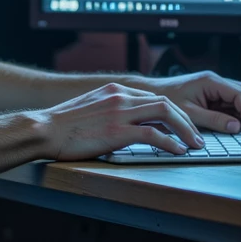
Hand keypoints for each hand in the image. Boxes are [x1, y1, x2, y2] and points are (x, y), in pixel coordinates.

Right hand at [39, 82, 204, 161]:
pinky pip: (153, 134)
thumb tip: (126, 125)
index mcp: (115, 90)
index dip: (173, 113)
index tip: (183, 126)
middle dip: (186, 120)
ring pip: (165, 114)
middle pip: (165, 103)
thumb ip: (110, 111)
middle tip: (196, 136)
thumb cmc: (63, 125)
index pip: (154, 97)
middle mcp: (121, 96)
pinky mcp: (117, 130)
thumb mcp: (91, 109)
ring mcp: (120, 112)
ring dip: (185, 130)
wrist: (44, 129)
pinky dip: (170, 143)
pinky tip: (178, 151)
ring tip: (194, 144)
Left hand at [153, 70, 240, 133]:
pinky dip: (240, 113)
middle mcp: (216, 82)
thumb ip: (214, 120)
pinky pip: (231, 103)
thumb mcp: (190, 113)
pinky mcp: (212, 96)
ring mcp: (215, 88)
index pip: (239, 93)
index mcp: (211, 81)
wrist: (152, 94)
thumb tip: (236, 126)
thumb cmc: (165, 100)